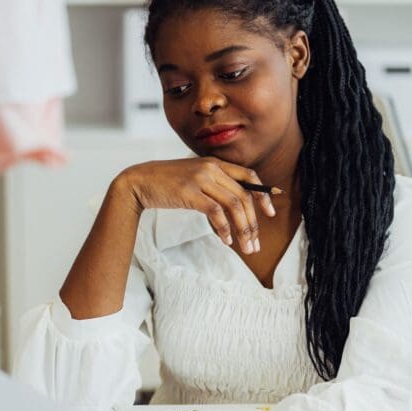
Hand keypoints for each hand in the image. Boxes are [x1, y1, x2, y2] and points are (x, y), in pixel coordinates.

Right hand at [115, 158, 276, 255]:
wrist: (140, 181)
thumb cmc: (168, 184)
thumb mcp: (195, 179)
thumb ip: (215, 186)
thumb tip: (236, 209)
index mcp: (215, 163)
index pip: (249, 175)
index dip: (263, 194)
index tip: (271, 212)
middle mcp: (211, 168)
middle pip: (244, 195)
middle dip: (253, 222)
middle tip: (256, 243)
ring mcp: (200, 179)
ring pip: (234, 205)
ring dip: (243, 229)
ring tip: (246, 247)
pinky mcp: (190, 192)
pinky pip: (215, 212)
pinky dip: (224, 228)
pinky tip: (226, 240)